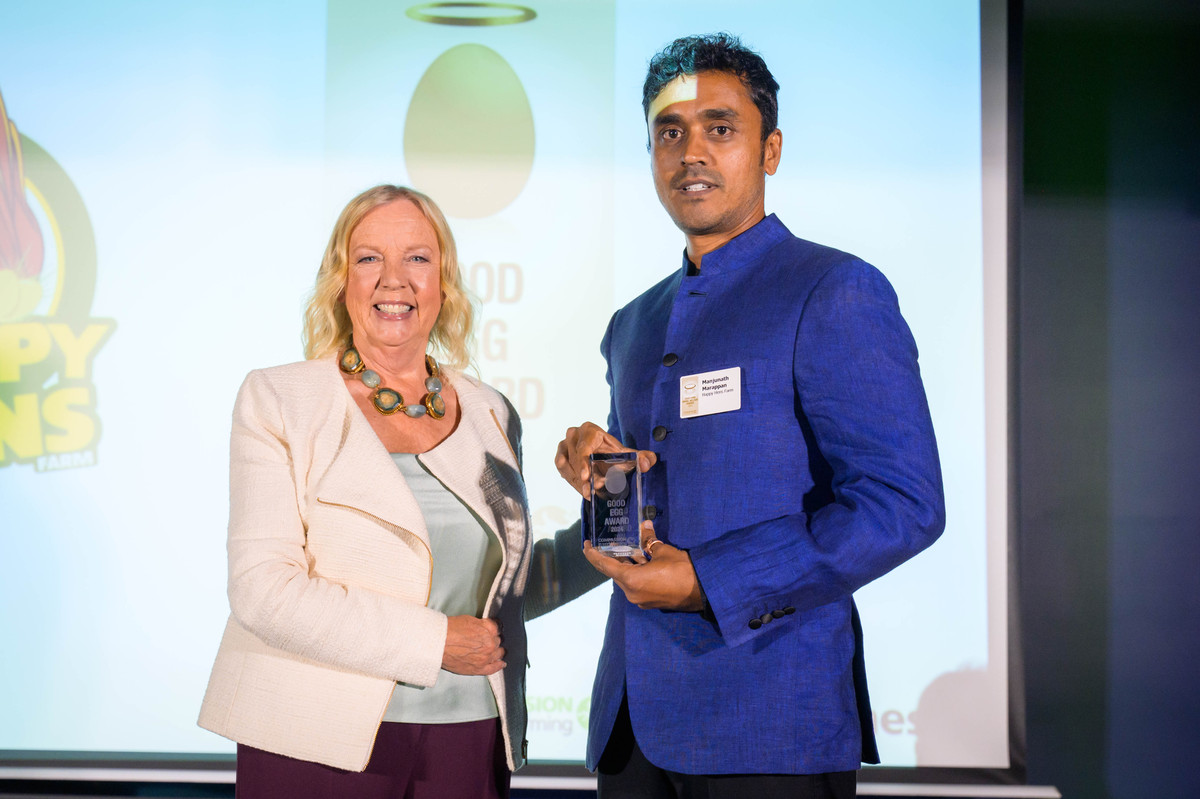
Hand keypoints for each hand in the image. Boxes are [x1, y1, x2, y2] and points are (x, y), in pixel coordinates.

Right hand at [442, 616, 504, 675]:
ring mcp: (485, 658)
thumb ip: (482, 624)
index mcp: (489, 630)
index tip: (492, 630)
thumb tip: (486, 627)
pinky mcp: (478, 668)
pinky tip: (501, 664)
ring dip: (496, 652)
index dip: (493, 629)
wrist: (437, 644)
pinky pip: (492, 669)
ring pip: (497, 654)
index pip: (498, 628)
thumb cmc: (449, 630)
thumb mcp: (469, 620)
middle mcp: (490, 644)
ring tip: (495, 651)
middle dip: (493, 640)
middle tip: (487, 640)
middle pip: (498, 642)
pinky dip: (498, 666)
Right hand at [554, 421, 656, 498]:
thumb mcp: (628, 455)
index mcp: (589, 430)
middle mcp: (574, 434)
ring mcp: (564, 445)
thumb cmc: (614, 453)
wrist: (603, 455)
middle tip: (593, 490)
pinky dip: (572, 482)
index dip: (584, 463)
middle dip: (584, 477)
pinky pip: (562, 471)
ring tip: (589, 492)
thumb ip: (642, 457)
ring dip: (577, 482)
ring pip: (566, 467)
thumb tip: (648, 462)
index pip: (584, 447)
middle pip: (575, 459)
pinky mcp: (560, 456)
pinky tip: (583, 490)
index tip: (587, 477)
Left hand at [583, 521, 702, 610]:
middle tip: (606, 543)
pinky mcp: (650, 600)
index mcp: (630, 580)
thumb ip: (650, 540)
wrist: (704, 591)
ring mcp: (641, 599)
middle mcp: (631, 593)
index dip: (593, 555)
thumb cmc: (682, 570)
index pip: (605, 566)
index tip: (586, 545)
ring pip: (626, 578)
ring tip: (623, 548)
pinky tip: (639, 559)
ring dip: (625, 564)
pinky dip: (635, 572)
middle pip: (615, 573)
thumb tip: (645, 526)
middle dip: (611, 557)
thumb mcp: (664, 551)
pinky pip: (636, 584)